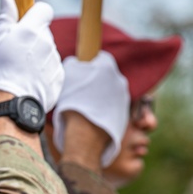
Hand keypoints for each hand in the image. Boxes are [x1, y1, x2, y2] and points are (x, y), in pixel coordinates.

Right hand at [0, 0, 64, 111]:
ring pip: (47, 50)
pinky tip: (30, 80)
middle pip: (44, 32)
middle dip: (33, 38)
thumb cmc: (2, 69)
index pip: (45, 9)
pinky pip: (52, 67)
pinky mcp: (59, 76)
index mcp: (32, 29)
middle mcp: (47, 42)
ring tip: (22, 69)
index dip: (36, 14)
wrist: (13, 102)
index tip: (27, 22)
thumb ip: (7, 16)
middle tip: (17, 52)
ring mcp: (55, 60)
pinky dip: (43, 71)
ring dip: (38, 55)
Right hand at [53, 51, 129, 166]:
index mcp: (108, 68)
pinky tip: (92, 118)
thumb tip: (78, 63)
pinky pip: (113, 108)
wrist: (85, 136)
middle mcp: (120, 81)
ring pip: (111, 93)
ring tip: (86, 107)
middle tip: (82, 92)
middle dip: (97, 81)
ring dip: (100, 97)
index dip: (90, 65)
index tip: (82, 74)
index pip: (101, 58)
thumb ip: (75, 64)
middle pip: (107, 76)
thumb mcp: (68, 76)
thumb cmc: (74, 104)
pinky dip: (104, 110)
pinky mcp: (124, 115)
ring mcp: (124, 99)